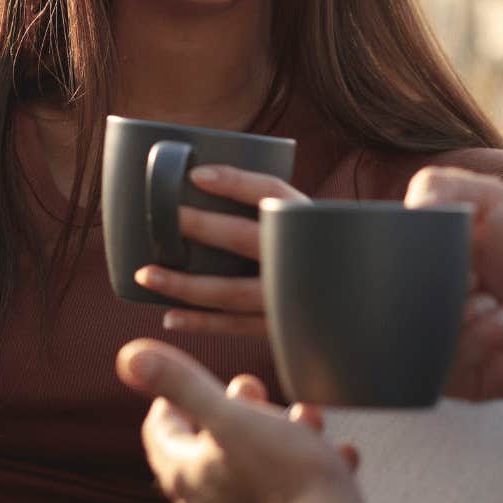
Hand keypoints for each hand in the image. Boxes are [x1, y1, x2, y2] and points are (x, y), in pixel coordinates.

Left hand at [118, 339, 362, 502]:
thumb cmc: (287, 484)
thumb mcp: (233, 419)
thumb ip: (184, 385)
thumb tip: (130, 356)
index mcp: (187, 476)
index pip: (161, 431)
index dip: (171, 398)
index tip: (189, 380)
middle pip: (206, 452)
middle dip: (235, 413)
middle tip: (254, 392)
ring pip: (250, 475)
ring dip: (279, 441)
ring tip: (307, 423)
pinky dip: (305, 478)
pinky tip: (337, 461)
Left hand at [135, 165, 308, 336]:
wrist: (356, 304)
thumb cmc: (318, 257)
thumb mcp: (305, 226)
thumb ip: (269, 213)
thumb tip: (203, 188)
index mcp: (307, 221)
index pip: (271, 191)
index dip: (234, 181)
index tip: (196, 176)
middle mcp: (301, 258)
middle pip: (244, 237)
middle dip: (202, 227)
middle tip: (164, 219)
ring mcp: (291, 296)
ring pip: (231, 291)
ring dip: (185, 284)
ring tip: (146, 275)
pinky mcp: (282, 327)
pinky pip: (235, 326)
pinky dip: (202, 323)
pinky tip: (170, 317)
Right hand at [405, 167, 502, 399]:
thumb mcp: (487, 198)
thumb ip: (438, 187)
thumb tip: (402, 212)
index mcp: (410, 262)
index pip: (372, 263)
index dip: (397, 257)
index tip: (437, 248)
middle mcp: (413, 305)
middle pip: (384, 306)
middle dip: (430, 290)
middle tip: (470, 277)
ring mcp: (431, 344)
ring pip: (411, 339)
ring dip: (457, 315)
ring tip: (490, 298)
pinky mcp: (456, 379)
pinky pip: (445, 368)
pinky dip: (481, 337)